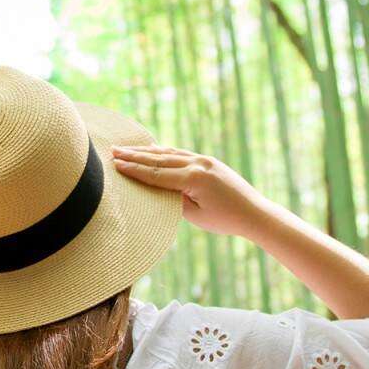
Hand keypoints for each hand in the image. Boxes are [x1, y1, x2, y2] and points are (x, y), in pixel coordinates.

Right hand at [110, 144, 268, 238]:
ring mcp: (204, 160)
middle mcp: (198, 164)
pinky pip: (180, 153)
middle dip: (135, 155)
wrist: (255, 212)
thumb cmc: (226, 220)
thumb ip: (175, 200)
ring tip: (126, 148)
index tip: (115, 165)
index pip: (157, 174)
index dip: (134, 170)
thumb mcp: (196, 215)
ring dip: (146, 151)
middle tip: (113, 151)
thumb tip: (157, 188)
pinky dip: (163, 151)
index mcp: (194, 179)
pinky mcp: (208, 161)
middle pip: (160, 159)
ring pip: (169, 153)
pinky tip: (152, 150)